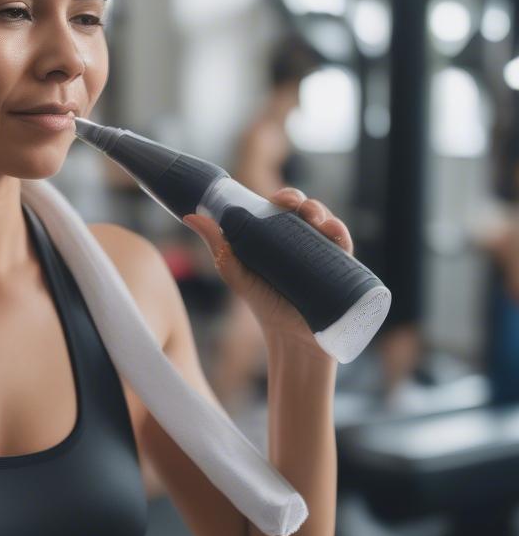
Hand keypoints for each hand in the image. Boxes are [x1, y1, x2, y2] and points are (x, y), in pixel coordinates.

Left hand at [182, 187, 353, 354]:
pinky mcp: (341, 270)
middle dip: (306, 203)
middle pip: (309, 212)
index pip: (286, 208)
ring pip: (329, 225)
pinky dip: (342, 235)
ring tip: (316, 220)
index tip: (278, 198)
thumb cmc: (263, 304)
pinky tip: (335, 233)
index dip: (285, 197)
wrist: (289, 338)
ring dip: (325, 215)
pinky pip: (345, 247)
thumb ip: (217, 245)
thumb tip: (190, 216)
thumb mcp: (236, 272)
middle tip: (297, 206)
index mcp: (281, 237)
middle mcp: (305, 241)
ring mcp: (324, 254)